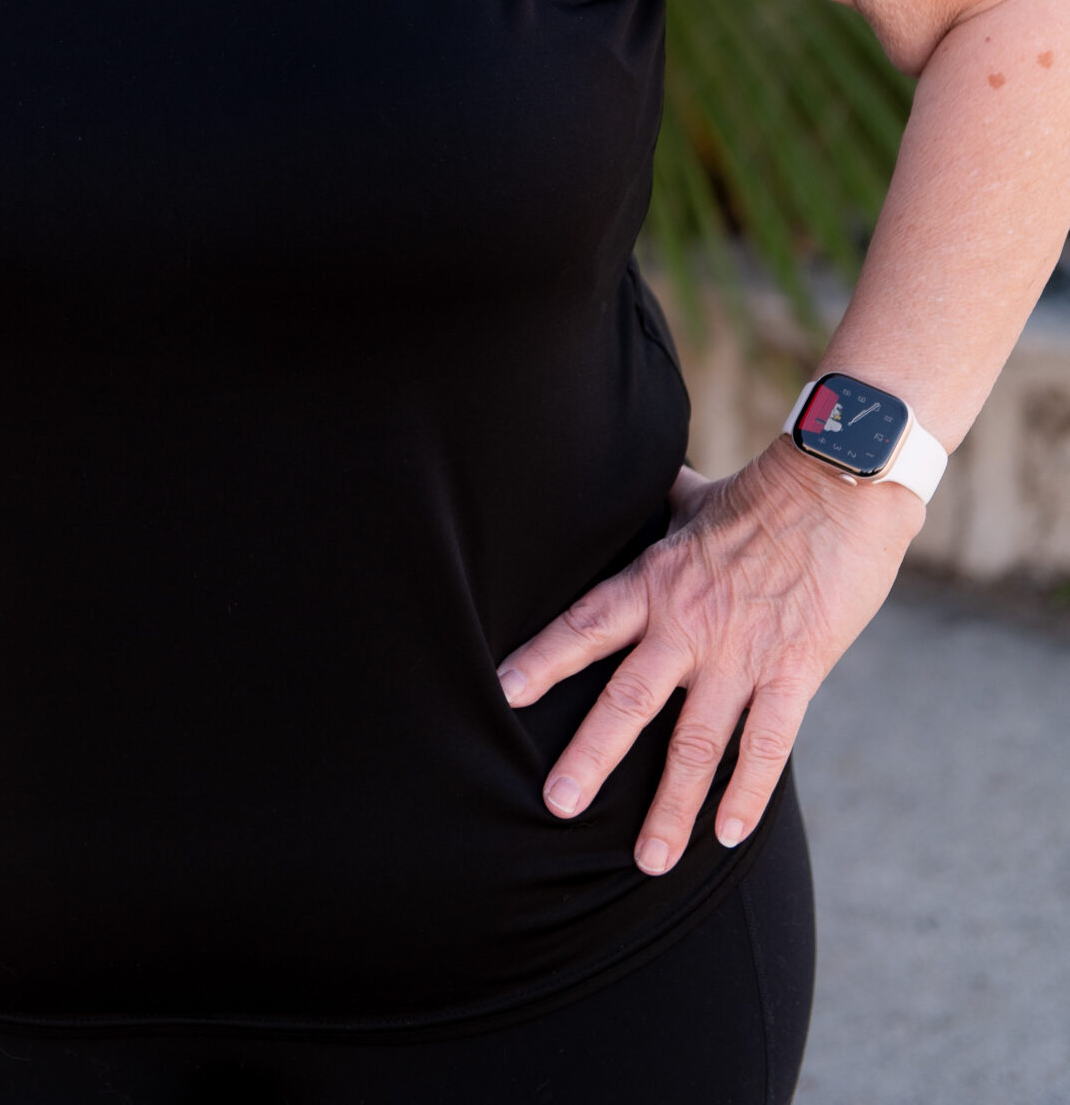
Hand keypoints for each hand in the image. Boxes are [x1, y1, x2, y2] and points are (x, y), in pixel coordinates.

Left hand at [497, 440, 922, 875]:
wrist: (842, 482)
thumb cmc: (768, 489)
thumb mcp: (698, 498)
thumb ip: (665, 508)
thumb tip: (646, 484)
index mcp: (656, 580)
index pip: (586, 624)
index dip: (544, 658)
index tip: (502, 691)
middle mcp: (688, 623)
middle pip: (628, 700)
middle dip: (590, 757)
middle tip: (556, 805)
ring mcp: (741, 652)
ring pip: (695, 742)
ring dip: (671, 806)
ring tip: (648, 861)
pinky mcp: (795, 668)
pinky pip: (766, 744)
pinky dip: (747, 793)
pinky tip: (728, 835)